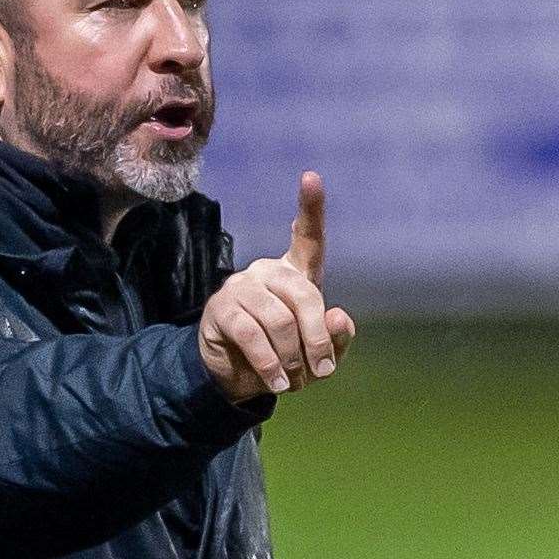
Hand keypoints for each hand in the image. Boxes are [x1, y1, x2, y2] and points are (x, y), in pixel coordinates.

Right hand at [198, 171, 355, 404]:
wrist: (237, 378)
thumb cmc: (284, 357)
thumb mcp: (318, 355)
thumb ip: (335, 338)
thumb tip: (338, 316)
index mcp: (295, 275)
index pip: (307, 238)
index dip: (310, 208)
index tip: (311, 177)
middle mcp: (267, 272)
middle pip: (304, 295)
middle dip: (317, 339)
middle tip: (321, 371)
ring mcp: (240, 287)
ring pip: (279, 319)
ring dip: (291, 358)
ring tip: (291, 382)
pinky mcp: (221, 309)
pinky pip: (252, 334)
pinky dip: (269, 364)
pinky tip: (275, 382)